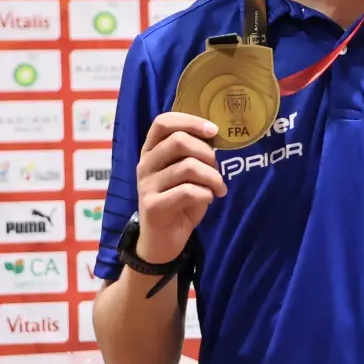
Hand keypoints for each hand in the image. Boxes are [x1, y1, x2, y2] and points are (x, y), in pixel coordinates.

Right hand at [135, 113, 225, 263]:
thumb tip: (215, 136)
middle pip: (179, 140)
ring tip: (218, 188)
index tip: (214, 131)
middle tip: (217, 169)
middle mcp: (145, 164)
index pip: (163, 122)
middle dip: (207, 153)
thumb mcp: (185, 174)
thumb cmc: (178, 203)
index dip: (190, 121)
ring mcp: (146, 185)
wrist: (162, 241)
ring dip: (212, 176)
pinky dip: (206, 193)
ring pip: (187, 166)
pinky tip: (209, 199)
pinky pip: (187, 191)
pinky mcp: (152, 206)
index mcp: (151, 151)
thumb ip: (193, 154)